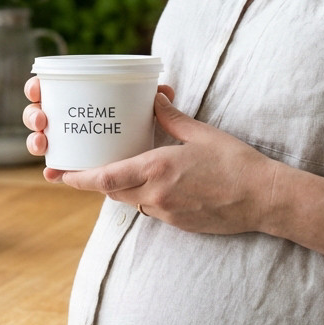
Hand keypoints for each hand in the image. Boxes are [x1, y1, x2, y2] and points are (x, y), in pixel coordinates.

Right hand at [22, 76, 177, 182]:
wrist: (155, 160)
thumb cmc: (141, 123)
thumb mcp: (146, 110)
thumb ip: (154, 98)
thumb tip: (164, 91)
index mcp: (74, 97)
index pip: (48, 87)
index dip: (36, 87)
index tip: (38, 88)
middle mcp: (64, 118)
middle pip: (38, 114)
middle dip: (33, 116)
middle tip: (43, 119)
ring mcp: (65, 143)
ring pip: (41, 140)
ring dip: (36, 141)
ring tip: (43, 144)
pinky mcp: (71, 165)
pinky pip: (57, 168)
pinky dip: (53, 170)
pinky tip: (52, 174)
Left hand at [52, 92, 282, 235]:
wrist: (263, 198)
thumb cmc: (236, 163)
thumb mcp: (201, 133)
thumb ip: (171, 119)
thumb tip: (154, 101)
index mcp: (158, 168)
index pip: (106, 177)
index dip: (79, 178)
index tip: (59, 175)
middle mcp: (156, 194)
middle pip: (112, 191)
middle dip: (96, 181)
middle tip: (83, 168)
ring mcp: (167, 212)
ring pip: (130, 201)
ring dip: (121, 188)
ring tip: (117, 170)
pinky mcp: (179, 223)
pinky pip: (150, 210)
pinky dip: (143, 197)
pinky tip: (152, 183)